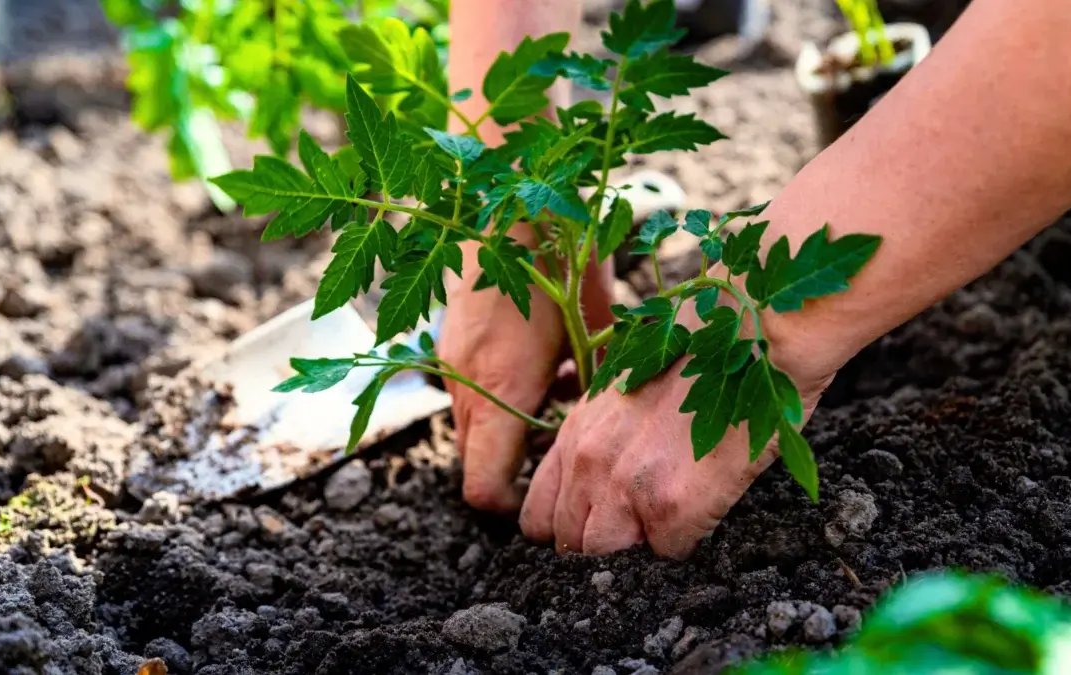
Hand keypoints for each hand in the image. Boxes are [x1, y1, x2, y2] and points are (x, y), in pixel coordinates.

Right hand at [439, 225, 615, 512]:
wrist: (503, 189)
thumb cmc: (561, 252)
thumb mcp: (599, 318)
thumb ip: (603, 371)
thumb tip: (623, 399)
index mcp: (504, 386)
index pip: (484, 489)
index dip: (513, 507)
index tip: (547, 494)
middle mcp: (467, 382)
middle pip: (479, 462)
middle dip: (517, 467)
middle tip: (564, 447)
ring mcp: (450, 360)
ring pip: (474, 425)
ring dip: (510, 426)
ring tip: (556, 397)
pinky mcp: (447, 338)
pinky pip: (469, 388)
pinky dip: (498, 391)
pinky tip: (539, 360)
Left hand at [518, 294, 841, 558]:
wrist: (753, 330)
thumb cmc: (703, 346)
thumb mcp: (628, 386)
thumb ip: (605, 433)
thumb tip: (610, 469)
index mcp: (575, 431)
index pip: (539, 515)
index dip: (572, 523)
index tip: (600, 520)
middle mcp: (587, 461)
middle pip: (568, 543)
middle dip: (603, 540)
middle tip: (643, 521)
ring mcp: (624, 488)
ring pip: (605, 558)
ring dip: (637, 546)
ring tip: (674, 514)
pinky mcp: (670, 507)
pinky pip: (667, 553)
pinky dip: (687, 538)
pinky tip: (708, 502)